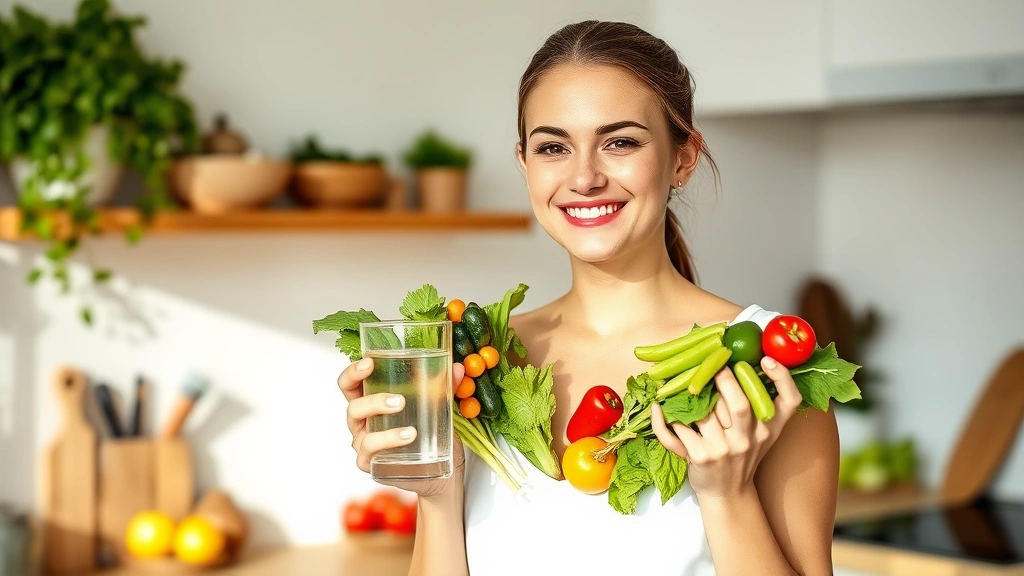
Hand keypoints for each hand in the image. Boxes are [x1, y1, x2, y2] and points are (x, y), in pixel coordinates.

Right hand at [338, 357, 466, 497]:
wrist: (440, 473)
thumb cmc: (431, 437)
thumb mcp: (439, 409)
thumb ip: (445, 388)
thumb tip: (458, 367)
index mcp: (372, 403)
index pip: (351, 385)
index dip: (353, 373)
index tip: (370, 363)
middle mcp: (363, 423)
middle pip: (353, 406)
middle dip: (373, 401)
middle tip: (400, 400)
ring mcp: (364, 445)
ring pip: (362, 434)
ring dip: (385, 430)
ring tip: (411, 428)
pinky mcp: (370, 464)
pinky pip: (370, 452)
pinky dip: (389, 442)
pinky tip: (408, 438)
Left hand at [651, 356, 801, 499]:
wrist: (729, 493)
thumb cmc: (744, 454)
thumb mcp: (763, 434)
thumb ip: (763, 405)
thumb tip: (750, 362)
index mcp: (768, 428)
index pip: (789, 401)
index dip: (782, 378)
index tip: (766, 360)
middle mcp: (748, 438)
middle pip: (739, 405)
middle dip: (722, 379)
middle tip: (709, 364)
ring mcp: (723, 449)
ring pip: (703, 413)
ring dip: (687, 396)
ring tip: (677, 382)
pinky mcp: (699, 457)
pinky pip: (677, 432)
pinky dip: (662, 420)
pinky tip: (657, 408)